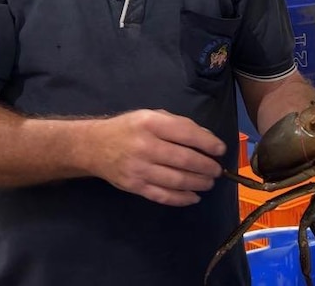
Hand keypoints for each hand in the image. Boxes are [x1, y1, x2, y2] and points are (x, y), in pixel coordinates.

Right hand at [88, 109, 226, 206]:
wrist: (94, 147)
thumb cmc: (128, 128)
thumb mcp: (151, 116)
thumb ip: (178, 124)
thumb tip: (208, 140)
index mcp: (150, 123)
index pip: (186, 133)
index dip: (208, 143)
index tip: (221, 150)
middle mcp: (145, 145)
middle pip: (184, 159)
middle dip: (206, 167)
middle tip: (217, 170)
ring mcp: (139, 168)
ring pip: (176, 180)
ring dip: (198, 183)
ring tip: (208, 183)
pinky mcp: (135, 186)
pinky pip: (163, 195)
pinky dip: (182, 198)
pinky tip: (194, 197)